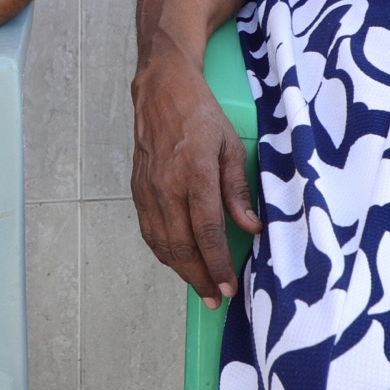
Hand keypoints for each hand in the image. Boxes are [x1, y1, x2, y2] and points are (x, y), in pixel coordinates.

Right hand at [129, 54, 261, 307]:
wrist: (161, 91)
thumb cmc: (201, 115)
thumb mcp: (231, 145)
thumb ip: (238, 189)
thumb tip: (251, 227)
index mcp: (195, 174)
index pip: (206, 231)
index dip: (218, 264)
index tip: (228, 286)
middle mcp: (168, 186)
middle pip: (182, 245)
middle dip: (200, 277)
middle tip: (215, 298)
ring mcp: (149, 190)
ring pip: (162, 243)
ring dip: (181, 270)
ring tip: (199, 287)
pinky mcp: (138, 190)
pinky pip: (149, 230)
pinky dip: (162, 252)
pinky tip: (177, 261)